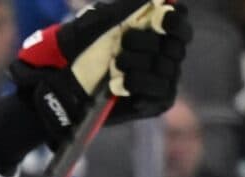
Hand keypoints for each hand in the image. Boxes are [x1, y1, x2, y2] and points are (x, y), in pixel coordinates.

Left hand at [11, 0, 189, 145]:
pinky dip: (140, 83)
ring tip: (115, 65)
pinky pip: (161, 90)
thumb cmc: (83, 49)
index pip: (179, 21)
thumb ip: (130, 6)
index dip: (174, 20)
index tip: (160, 18)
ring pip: (167, 67)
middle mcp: (166, 52)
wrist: (64, 85)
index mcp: (158, 30)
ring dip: (138, 63)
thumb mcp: (102, 21)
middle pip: (175, 45)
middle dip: (147, 43)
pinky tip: (119, 84)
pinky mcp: (158, 100)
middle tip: (123, 44)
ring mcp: (164, 77)